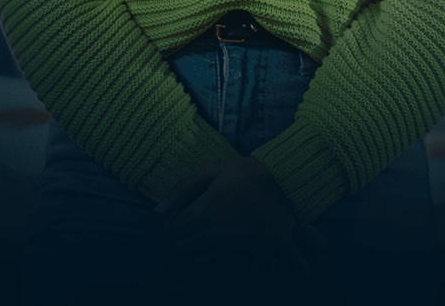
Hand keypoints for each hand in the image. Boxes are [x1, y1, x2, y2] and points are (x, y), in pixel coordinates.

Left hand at [156, 157, 328, 282]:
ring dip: (198, 256)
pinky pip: (233, 273)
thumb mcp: (213, 171)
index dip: (172, 224)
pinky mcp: (257, 257)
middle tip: (188, 231)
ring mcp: (239, 248)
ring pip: (205, 263)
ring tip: (202, 244)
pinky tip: (220, 261)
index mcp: (207, 211)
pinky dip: (222, 271)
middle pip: (187, 248)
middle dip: (182, 240)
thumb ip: (183, 189)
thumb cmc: (246, 173)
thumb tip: (158, 211)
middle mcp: (220, 234)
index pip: (175, 228)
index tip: (177, 220)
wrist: (286, 182)